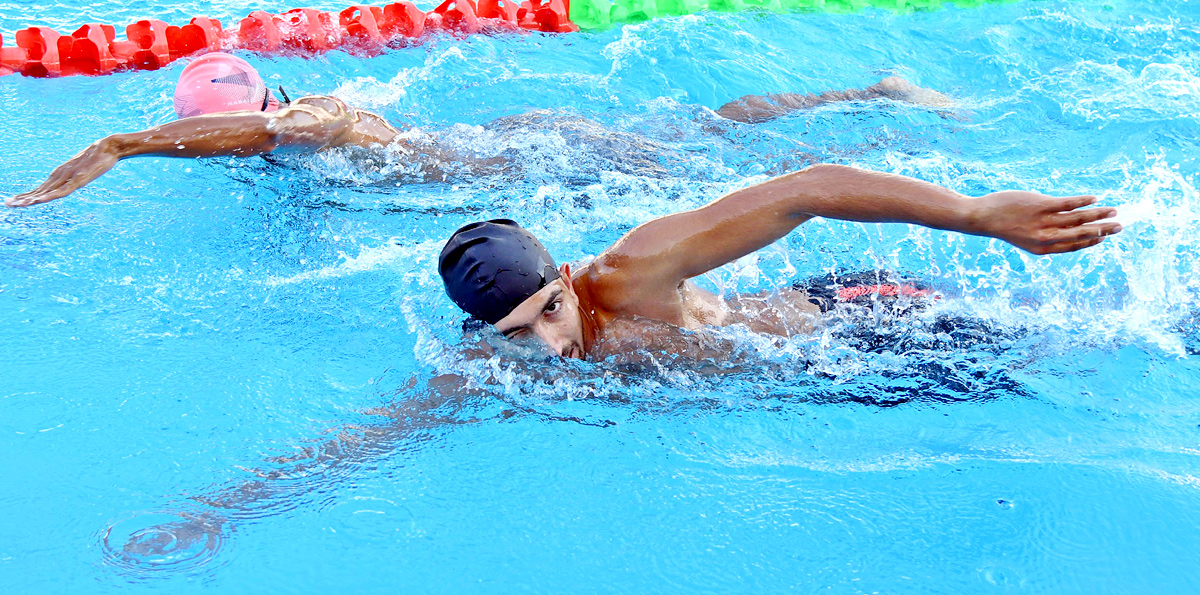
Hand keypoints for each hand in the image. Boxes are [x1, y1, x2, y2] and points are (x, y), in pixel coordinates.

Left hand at [6, 139, 119, 206]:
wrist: (108, 146)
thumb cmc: (99, 156)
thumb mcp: (86, 167)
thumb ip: (78, 172)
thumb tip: (77, 177)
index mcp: (61, 173)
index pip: (41, 188)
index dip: (28, 195)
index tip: (15, 200)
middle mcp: (60, 175)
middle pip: (39, 190)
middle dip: (23, 198)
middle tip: (7, 203)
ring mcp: (68, 177)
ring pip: (46, 191)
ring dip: (30, 199)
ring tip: (16, 204)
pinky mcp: (77, 180)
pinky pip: (61, 191)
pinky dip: (48, 196)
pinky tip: (39, 201)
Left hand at [970, 191, 1121, 254]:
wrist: (983, 217)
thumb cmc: (1006, 226)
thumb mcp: (1026, 238)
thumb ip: (1047, 236)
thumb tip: (1069, 229)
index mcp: (1043, 249)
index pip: (1074, 246)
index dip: (1092, 241)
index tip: (1105, 236)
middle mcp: (1046, 238)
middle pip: (1081, 234)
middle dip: (1103, 230)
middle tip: (1120, 226)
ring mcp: (1044, 222)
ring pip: (1079, 218)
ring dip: (1099, 214)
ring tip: (1113, 211)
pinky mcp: (1041, 205)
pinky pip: (1068, 204)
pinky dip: (1083, 201)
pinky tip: (1094, 198)